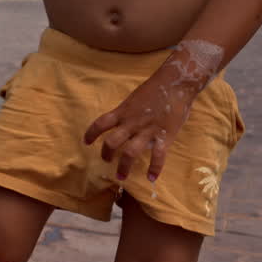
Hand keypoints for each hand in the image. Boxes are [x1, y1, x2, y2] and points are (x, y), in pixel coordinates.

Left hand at [83, 42, 220, 181]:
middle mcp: (131, 122)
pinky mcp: (164, 136)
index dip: (91, 134)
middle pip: (111, 142)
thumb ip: (127, 112)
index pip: (100, 123)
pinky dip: (154, 169)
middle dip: (106, 154)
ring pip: (130, 152)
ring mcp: (147, 130)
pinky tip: (151, 179)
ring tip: (121, 176)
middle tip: (106, 161)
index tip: (86, 142)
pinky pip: (158, 156)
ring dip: (123, 166)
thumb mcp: (134, 99)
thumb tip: (121, 121)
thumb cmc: (155, 89)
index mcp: (123, 111)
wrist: (176, 83)